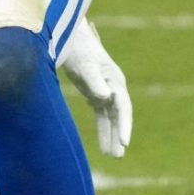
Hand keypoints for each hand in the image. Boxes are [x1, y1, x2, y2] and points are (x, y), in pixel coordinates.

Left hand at [57, 18, 132, 156]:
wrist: (69, 38)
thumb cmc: (78, 50)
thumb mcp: (85, 66)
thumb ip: (95, 82)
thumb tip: (107, 98)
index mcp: (115, 81)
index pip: (124, 108)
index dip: (125, 126)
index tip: (124, 142)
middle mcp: (114, 88)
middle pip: (120, 116)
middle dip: (120, 135)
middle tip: (118, 156)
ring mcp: (105, 91)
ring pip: (111, 119)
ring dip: (111, 136)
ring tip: (111, 156)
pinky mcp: (94, 94)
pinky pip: (101, 116)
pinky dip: (102, 130)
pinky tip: (103, 145)